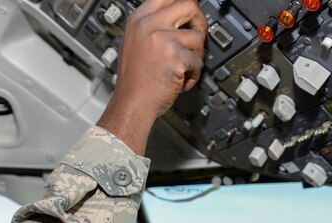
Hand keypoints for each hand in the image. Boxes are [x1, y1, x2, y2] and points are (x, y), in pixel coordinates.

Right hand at [97, 0, 207, 154]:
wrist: (131, 104)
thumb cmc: (134, 81)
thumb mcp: (135, 43)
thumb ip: (153, 27)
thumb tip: (179, 16)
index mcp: (138, 20)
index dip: (183, 4)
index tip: (191, 14)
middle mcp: (149, 25)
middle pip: (188, 4)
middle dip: (200, 21)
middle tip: (198, 35)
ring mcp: (161, 39)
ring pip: (197, 36)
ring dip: (197, 55)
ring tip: (186, 68)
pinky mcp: (174, 56)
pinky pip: (198, 61)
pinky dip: (194, 74)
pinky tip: (182, 81)